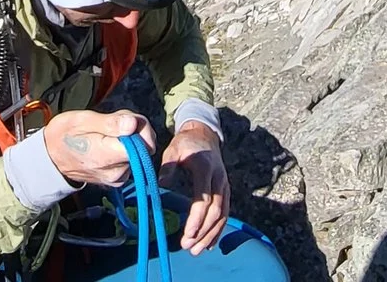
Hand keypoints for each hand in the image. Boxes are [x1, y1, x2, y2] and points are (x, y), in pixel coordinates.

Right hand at [40, 110, 156, 187]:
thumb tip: (133, 125)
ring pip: (140, 152)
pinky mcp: (119, 179)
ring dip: (129, 138)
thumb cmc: (64, 135)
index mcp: (107, 156)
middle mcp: (117, 172)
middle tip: (112, 122)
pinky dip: (124, 147)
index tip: (123, 119)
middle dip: (134, 129)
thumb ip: (109, 123)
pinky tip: (108, 142)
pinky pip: (132, 159)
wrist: (51, 158)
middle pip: (144, 147)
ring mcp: (118, 178)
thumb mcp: (81, 120)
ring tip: (106, 132)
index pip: (143, 144)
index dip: (138, 127)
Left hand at [159, 121, 229, 254]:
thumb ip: (168, 166)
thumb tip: (161, 184)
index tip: (187, 234)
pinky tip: (209, 244)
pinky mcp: (225, 192)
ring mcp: (224, 186)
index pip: (204, 199)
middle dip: (203, 232)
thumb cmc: (185, 145)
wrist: (204, 136)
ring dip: (210, 235)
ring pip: (222, 216)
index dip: (197, 219)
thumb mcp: (173, 150)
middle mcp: (219, 179)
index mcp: (205, 169)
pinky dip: (218, 230)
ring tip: (196, 251)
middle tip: (188, 247)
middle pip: (215, 211)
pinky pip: (225, 214)